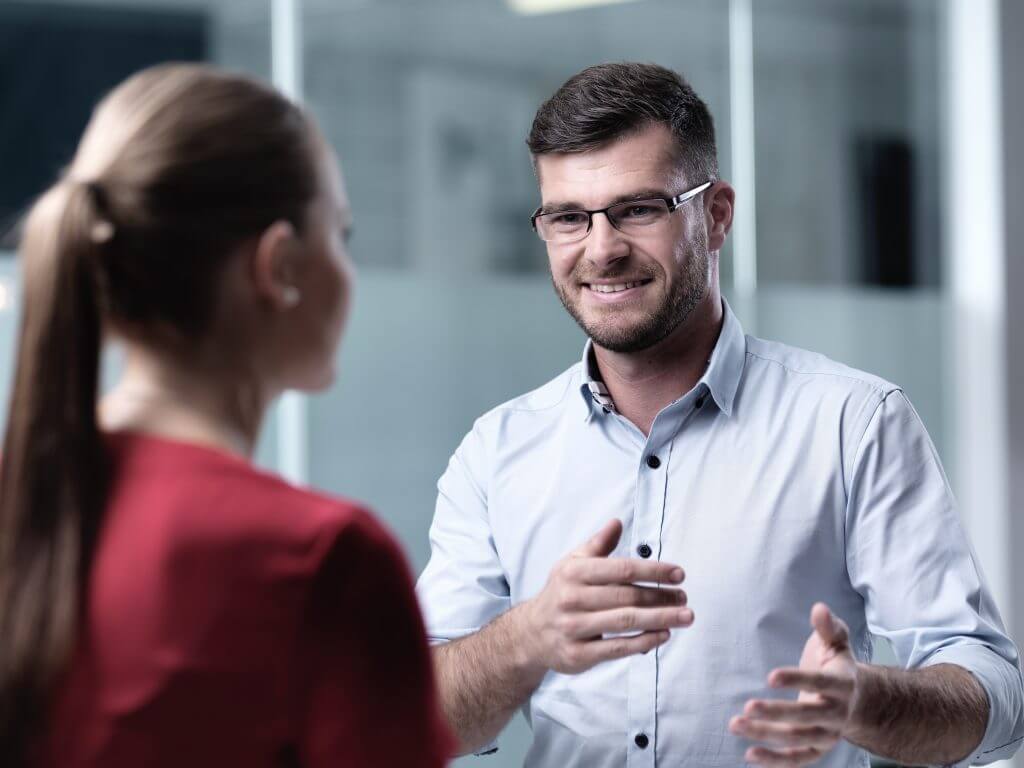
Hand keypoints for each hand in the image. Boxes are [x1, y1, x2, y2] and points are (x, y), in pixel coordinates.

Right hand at [518, 519, 692, 674]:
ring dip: (660, 619)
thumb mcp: (572, 564)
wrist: (531, 634)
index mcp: (573, 572)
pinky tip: (664, 635)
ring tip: (685, 616)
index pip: (622, 569)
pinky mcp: (577, 654)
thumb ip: (597, 545)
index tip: (679, 573)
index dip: (653, 570)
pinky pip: (617, 648)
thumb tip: (617, 522)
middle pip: (627, 596)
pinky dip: (644, 642)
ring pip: (625, 622)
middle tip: (684, 597)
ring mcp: (574, 628)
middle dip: (661, 596)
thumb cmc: (560, 593)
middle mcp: (571, 598)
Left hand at [730, 603, 859, 766]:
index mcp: (843, 684)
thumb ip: (829, 627)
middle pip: (807, 717)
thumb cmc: (837, 665)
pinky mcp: (818, 750)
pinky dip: (775, 761)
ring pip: (798, 739)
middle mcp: (838, 714)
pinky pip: (798, 760)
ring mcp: (829, 735)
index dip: (796, 679)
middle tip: (747, 706)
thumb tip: (819, 608)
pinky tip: (749, 755)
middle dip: (776, 713)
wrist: (859, 700)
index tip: (769, 676)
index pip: (820, 682)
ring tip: (736, 724)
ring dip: (766, 735)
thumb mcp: (836, 642)